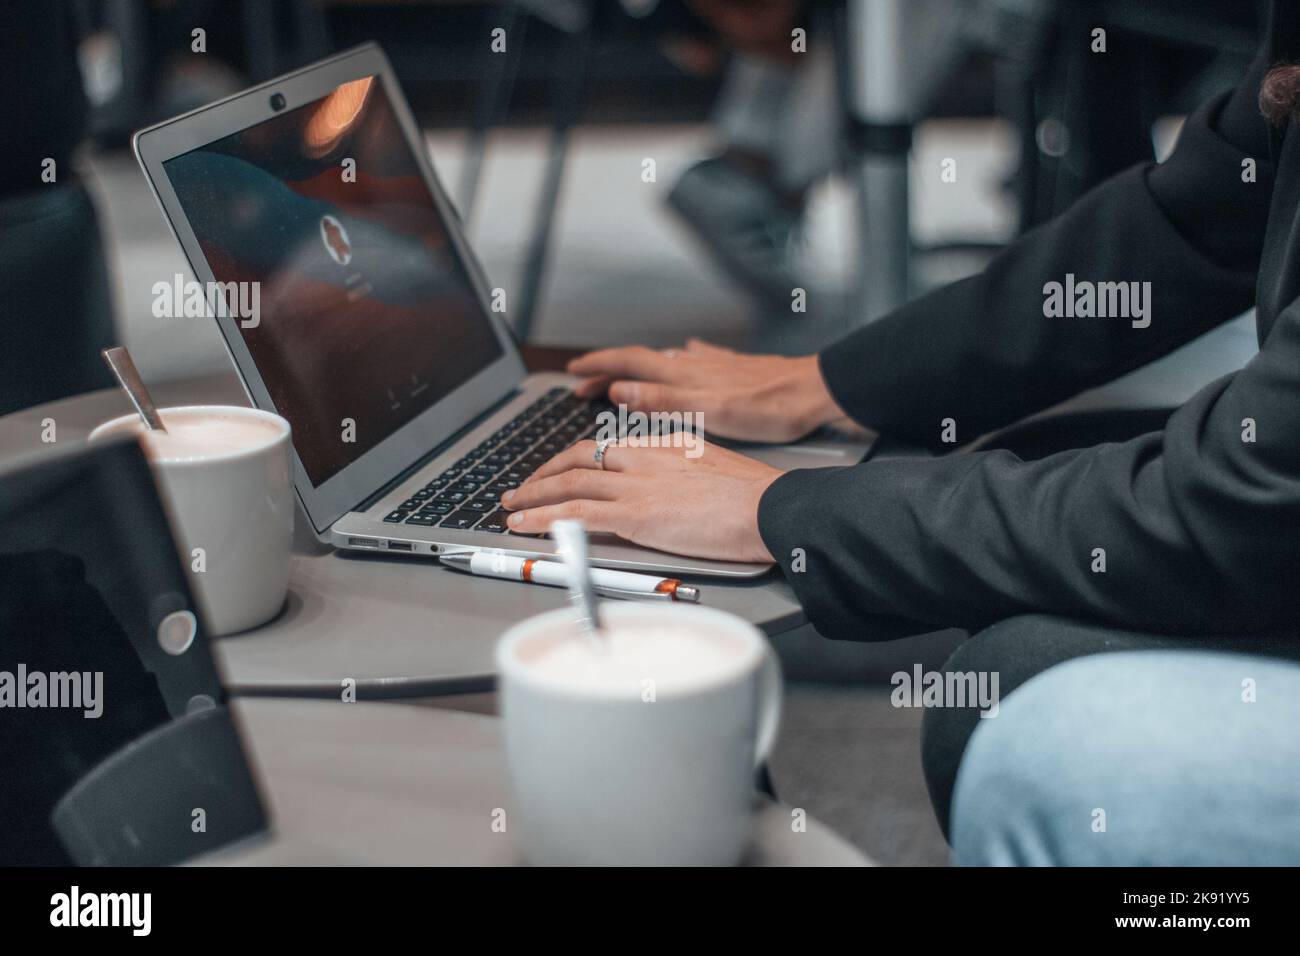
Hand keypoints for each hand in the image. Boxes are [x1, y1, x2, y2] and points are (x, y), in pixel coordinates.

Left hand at [500, 438, 781, 562]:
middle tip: (522, 488)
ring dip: (532, 496)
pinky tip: (523, 525)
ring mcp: (636, 484)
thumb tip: (668, 493)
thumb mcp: (713, 471)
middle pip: (578, 458)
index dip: (572, 460)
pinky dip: (542, 518)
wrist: (770, 508)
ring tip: (509, 508)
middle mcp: (643, 457)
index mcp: (663, 444)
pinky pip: (575, 513)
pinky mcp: (634, 514)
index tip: (556, 471)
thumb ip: (683, 475)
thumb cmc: (755, 499)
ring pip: (568, 483)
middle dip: (543, 474)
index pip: (604, 447)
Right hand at [567, 338, 857, 443]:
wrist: (815, 392)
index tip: (573, 373)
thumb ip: (662, 401)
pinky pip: (697, 360)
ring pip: (666, 362)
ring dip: (639, 370)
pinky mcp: (734, 370)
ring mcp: (714, 365)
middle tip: (585, 384)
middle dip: (609, 371)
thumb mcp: (710, 412)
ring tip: (624, 378)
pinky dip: (680, 361)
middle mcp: (694, 364)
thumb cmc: (768, 408)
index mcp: (682, 375)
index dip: (597, 367)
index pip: (627, 363)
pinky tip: (687, 358)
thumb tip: (618, 391)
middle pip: (640, 362)